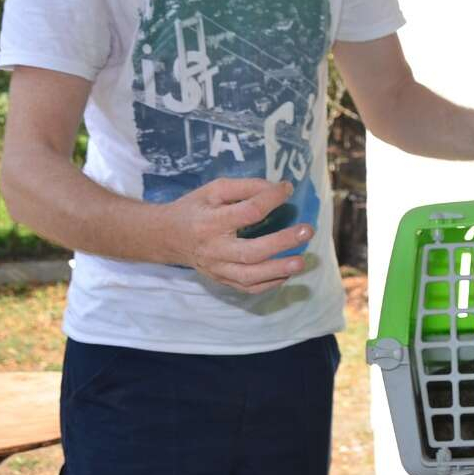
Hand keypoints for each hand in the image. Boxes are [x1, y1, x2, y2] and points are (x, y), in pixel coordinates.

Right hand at [160, 177, 312, 292]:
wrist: (166, 236)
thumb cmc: (194, 208)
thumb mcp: (214, 190)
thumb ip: (244, 187)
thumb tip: (276, 188)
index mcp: (210, 222)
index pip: (247, 213)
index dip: (270, 199)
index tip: (287, 190)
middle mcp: (214, 249)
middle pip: (251, 251)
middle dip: (282, 242)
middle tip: (307, 231)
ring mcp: (217, 269)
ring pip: (250, 276)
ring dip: (279, 270)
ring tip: (301, 261)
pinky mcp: (220, 280)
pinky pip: (247, 288)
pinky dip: (269, 284)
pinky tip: (286, 274)